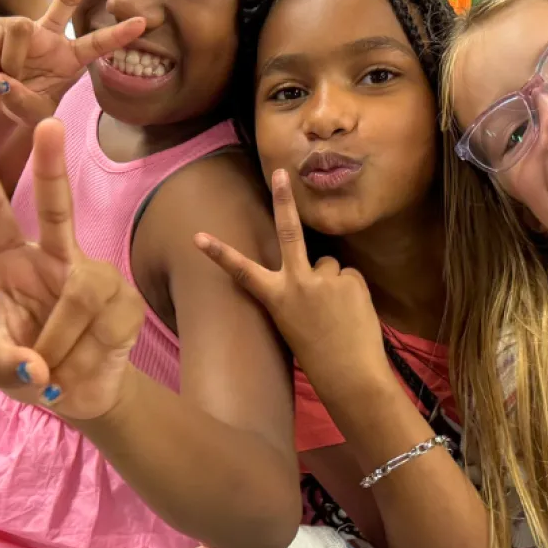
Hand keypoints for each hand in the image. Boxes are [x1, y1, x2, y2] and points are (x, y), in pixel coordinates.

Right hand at [0, 0, 144, 125]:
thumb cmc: (25, 104)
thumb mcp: (32, 114)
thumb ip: (24, 103)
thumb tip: (4, 81)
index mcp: (72, 56)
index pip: (99, 43)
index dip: (119, 34)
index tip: (143, 22)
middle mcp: (51, 35)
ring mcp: (23, 27)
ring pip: (21, 30)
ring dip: (11, 64)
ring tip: (5, 83)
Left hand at [0, 115, 145, 420]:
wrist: (83, 394)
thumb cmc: (34, 367)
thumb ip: (2, 365)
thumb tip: (37, 365)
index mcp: (17, 265)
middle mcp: (59, 260)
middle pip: (58, 207)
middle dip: (52, 166)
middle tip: (48, 123)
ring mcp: (98, 278)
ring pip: (79, 296)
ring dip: (59, 343)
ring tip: (53, 373)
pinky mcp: (127, 302)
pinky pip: (104, 325)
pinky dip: (82, 360)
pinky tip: (83, 366)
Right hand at [194, 170, 389, 399]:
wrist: (351, 375)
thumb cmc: (317, 355)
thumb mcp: (293, 323)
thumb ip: (297, 290)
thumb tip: (315, 266)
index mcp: (276, 298)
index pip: (242, 272)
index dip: (219, 253)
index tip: (197, 236)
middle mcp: (297, 282)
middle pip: (288, 232)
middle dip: (283, 199)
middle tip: (282, 172)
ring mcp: (324, 278)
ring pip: (328, 264)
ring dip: (332, 281)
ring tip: (337, 312)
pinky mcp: (350, 279)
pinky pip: (348, 276)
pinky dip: (350, 291)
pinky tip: (351, 312)